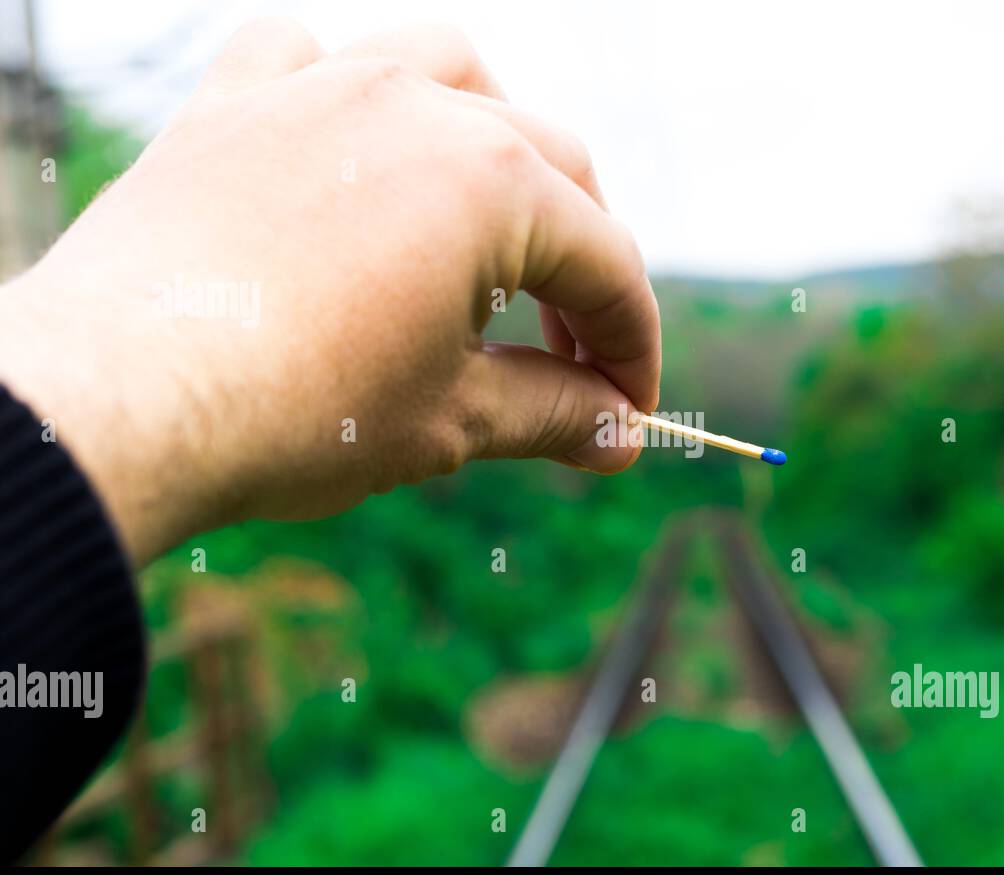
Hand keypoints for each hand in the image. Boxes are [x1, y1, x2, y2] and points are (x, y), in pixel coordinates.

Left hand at [0, 18, 659, 566]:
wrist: (117, 406)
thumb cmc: (293, 416)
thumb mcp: (450, 422)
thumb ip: (554, 415)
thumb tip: (619, 435)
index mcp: (492, 183)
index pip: (607, 263)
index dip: (631, 344)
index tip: (629, 405)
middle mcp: (419, 107)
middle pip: (554, 167)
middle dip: (581, 264)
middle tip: (575, 355)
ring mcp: (322, 89)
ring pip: (454, 73)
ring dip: (499, 144)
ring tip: (497, 223)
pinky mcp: (236, 102)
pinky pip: (310, 54)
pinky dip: (354, 89)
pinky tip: (361, 144)